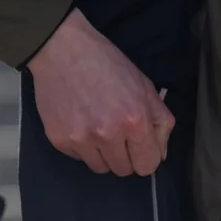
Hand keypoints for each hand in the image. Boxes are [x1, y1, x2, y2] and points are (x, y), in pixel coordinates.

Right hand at [27, 9, 173, 176]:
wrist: (62, 50)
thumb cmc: (107, 64)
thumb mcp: (144, 86)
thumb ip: (159, 122)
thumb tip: (160, 155)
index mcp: (134, 120)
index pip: (147, 165)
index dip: (146, 157)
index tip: (140, 147)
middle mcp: (107, 134)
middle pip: (123, 170)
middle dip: (125, 156)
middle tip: (117, 133)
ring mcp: (81, 140)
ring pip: (100, 168)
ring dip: (103, 154)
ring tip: (97, 127)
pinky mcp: (60, 140)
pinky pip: (79, 158)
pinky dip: (82, 146)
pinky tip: (80, 122)